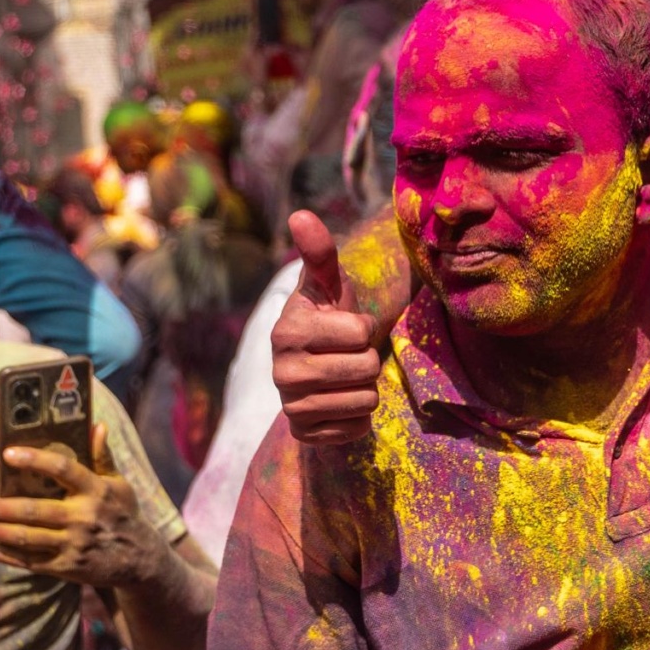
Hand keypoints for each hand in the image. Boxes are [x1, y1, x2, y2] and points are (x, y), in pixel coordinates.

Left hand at [0, 421, 167, 591]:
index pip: (62, 468)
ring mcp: (75, 544)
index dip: (33, 459)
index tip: (8, 454)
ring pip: (28, 538)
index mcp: (96, 490)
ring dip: (3, 531)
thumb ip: (103, 457)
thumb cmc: (123, 514)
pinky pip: (30, 562)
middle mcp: (84, 516)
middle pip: (35, 510)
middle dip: (5, 508)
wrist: (140, 559)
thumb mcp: (119, 484)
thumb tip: (97, 425)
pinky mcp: (68, 567)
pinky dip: (6, 555)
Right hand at [275, 209, 384, 443]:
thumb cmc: (328, 318)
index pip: (360, 333)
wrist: (314, 369)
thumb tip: (300, 214)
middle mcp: (281, 372)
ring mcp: (291, 407)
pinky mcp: (305, 435)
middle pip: (366, 368)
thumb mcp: (328, 285)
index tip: (345, 327)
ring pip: (366, 400)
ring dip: (366, 388)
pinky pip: (358, 428)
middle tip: (348, 355)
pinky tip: (340, 402)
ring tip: (345, 376)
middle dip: (368, 359)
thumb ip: (320, 253)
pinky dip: (358, 416)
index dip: (363, 328)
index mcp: (286, 331)